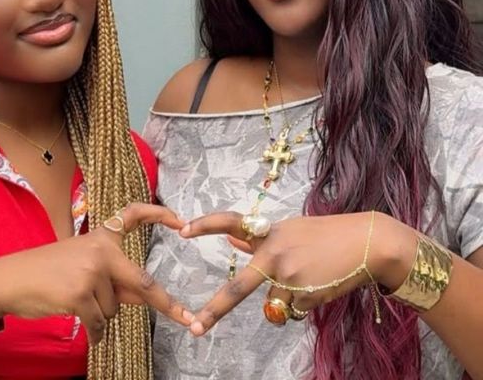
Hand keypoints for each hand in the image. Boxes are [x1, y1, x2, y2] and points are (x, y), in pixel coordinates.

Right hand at [0, 202, 192, 345]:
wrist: (10, 279)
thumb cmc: (46, 273)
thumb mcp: (81, 265)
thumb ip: (115, 279)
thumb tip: (149, 299)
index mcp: (101, 237)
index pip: (132, 215)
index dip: (159, 215)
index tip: (182, 221)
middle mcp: (99, 250)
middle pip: (141, 282)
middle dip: (167, 305)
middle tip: (189, 319)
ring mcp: (90, 272)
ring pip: (113, 309)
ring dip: (99, 314)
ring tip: (72, 300)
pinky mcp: (79, 294)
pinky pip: (99, 324)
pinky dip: (94, 333)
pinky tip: (79, 324)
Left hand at [179, 210, 411, 335]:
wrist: (370, 243)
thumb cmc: (328, 235)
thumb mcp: (291, 230)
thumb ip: (260, 239)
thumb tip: (231, 241)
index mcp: (268, 232)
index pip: (230, 223)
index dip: (205, 226)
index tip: (182, 231)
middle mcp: (274, 254)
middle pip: (238, 288)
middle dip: (215, 310)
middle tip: (197, 328)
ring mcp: (290, 276)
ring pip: (274, 304)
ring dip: (288, 298)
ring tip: (312, 278)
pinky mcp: (307, 295)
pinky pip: (293, 310)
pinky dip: (304, 304)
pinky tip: (322, 285)